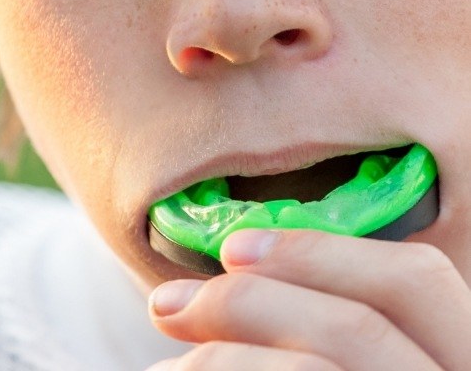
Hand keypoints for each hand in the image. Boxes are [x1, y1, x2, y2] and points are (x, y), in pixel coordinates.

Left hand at [147, 229, 470, 369]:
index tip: (235, 248)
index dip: (323, 252)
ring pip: (317, 370)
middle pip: (359, 326)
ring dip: (223, 358)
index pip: (417, 282)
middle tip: (166, 304)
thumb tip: (242, 273)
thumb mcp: (363, 368)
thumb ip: (334, 337)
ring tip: (167, 368)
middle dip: (250, 300)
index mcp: (460, 365)